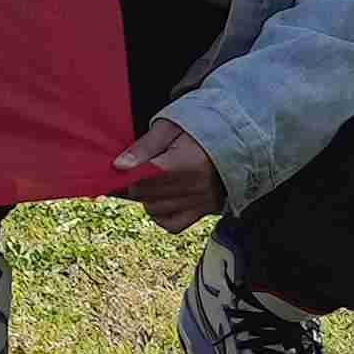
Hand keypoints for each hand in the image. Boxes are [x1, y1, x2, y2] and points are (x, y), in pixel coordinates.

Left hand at [108, 115, 226, 224]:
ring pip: (156, 210)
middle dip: (134, 185)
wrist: (235, 140)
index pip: (143, 178)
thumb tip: (119, 165)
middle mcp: (196, 187)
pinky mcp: (205, 210)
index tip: (121, 168)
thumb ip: (144, 148)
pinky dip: (161, 216)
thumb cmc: (198, 130)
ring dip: (146, 199)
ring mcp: (201, 201)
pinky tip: (159, 202)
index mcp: (186, 164)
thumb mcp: (169, 128)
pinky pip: (173, 224)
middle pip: (146, 196)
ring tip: (150, 183)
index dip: (126, 174)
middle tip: (135, 172)